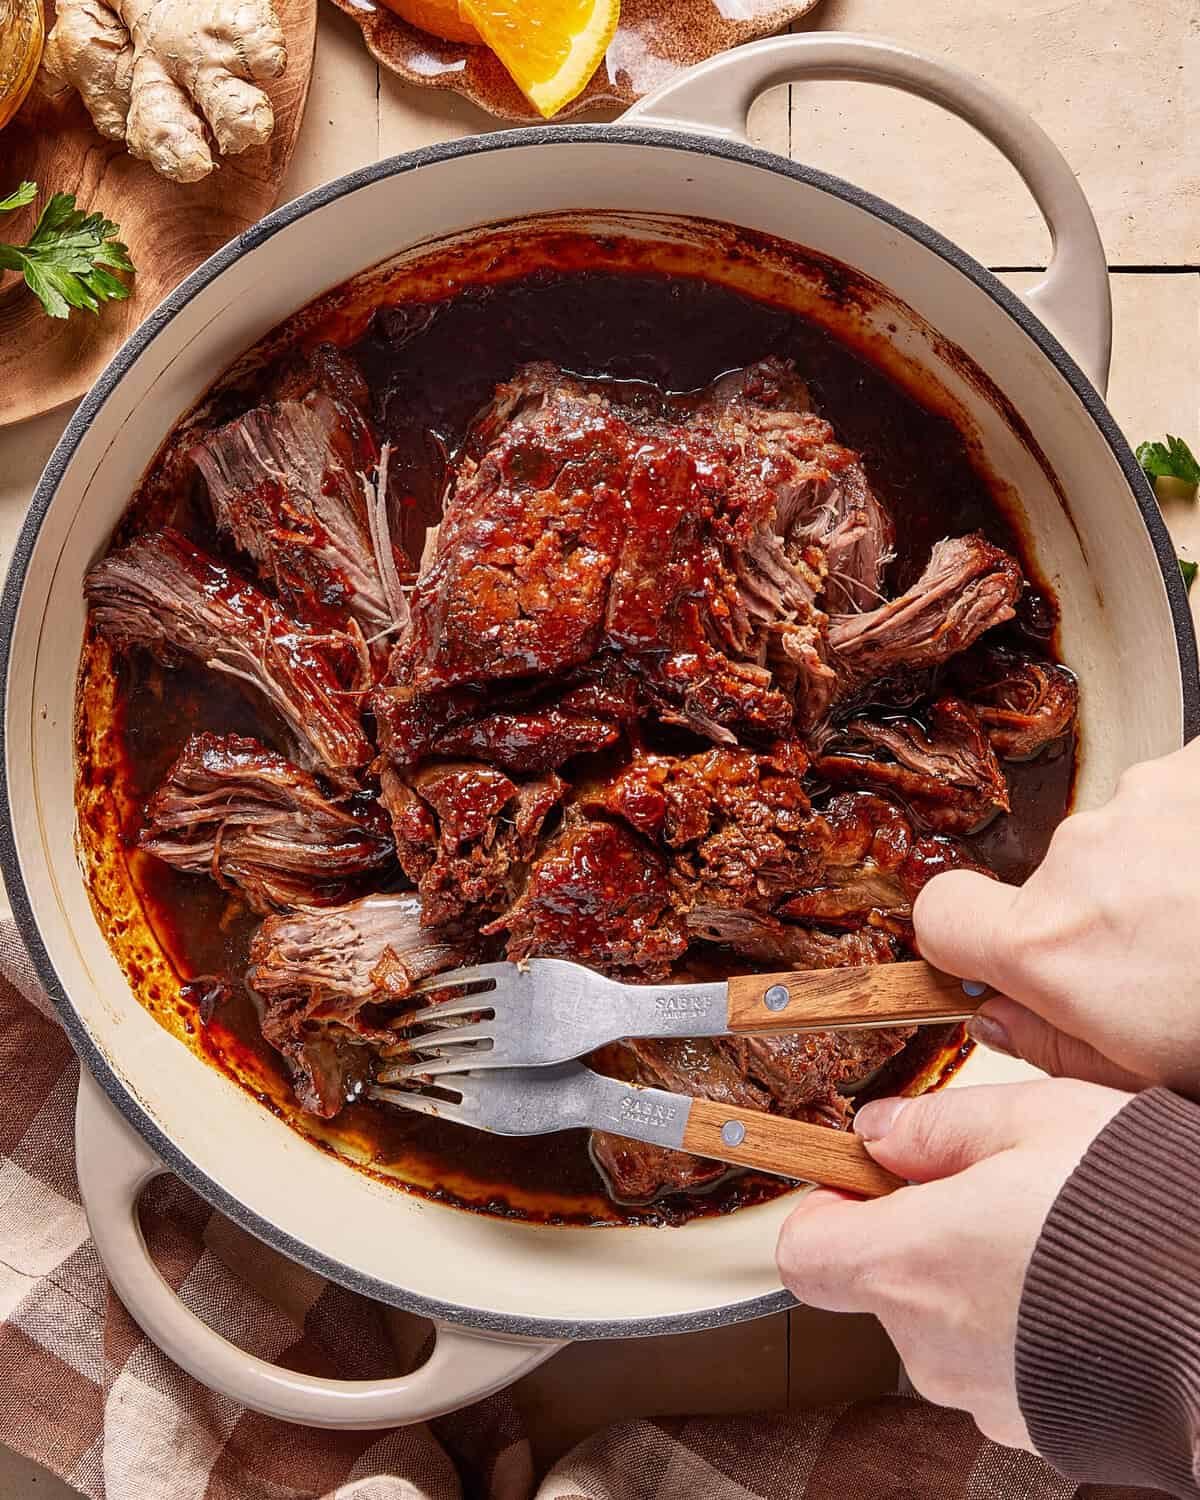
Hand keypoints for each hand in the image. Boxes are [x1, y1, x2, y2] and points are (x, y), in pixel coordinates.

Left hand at [776, 1080, 1128, 1445]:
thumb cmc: (1132, 1209)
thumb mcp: (1030, 1121)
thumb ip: (937, 1126)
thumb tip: (879, 1132)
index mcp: (907, 1261)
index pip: (806, 1253)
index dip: (829, 1210)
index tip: (869, 1181)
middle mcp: (930, 1342)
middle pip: (883, 1283)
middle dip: (920, 1236)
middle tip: (991, 1193)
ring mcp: (983, 1395)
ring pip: (945, 1324)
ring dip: (976, 1283)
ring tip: (1052, 1241)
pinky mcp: (1036, 1426)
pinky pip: (1000, 1365)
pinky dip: (1022, 1330)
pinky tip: (1079, 1294)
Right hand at [915, 739, 1199, 1094]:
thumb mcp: (1156, 1079)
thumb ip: (1058, 1050)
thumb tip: (999, 1020)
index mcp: (1053, 948)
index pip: (943, 914)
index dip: (965, 937)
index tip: (1005, 958)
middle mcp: (1083, 860)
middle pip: (1057, 883)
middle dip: (1105, 916)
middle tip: (1186, 963)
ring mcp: (1146, 800)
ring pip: (1128, 839)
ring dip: (1168, 871)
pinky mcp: (1198, 765)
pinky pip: (1182, 797)